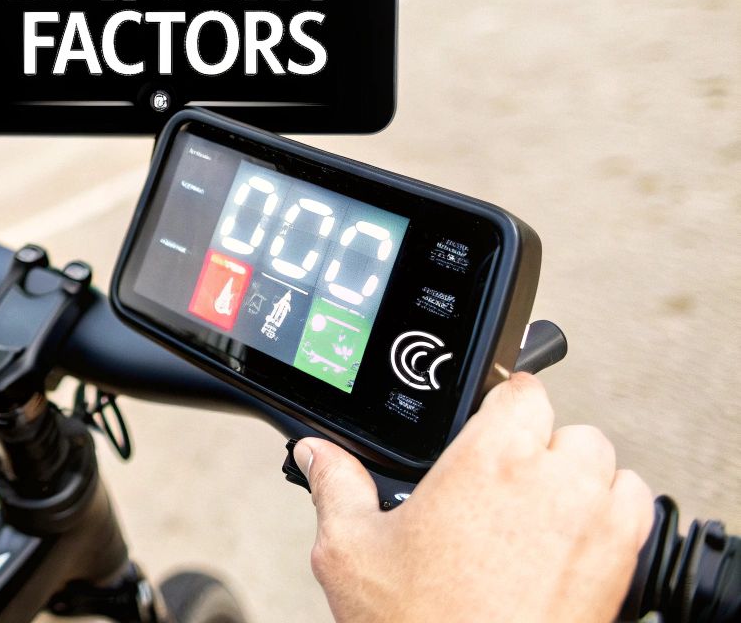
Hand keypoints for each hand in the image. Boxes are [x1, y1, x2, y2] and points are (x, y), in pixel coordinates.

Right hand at [298, 373, 652, 622]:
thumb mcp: (351, 550)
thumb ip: (335, 487)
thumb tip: (316, 454)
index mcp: (487, 461)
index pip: (520, 390)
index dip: (499, 404)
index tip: (484, 426)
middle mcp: (551, 482)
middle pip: (565, 427)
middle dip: (537, 446)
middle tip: (499, 482)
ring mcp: (595, 522)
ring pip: (604, 464)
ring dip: (577, 476)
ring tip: (536, 509)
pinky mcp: (622, 562)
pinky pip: (636, 507)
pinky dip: (612, 511)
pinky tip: (572, 536)